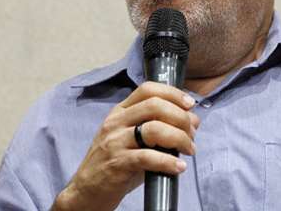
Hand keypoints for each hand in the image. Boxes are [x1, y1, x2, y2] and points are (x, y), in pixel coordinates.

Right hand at [52, 82, 199, 210]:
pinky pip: (148, 157)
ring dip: (179, 138)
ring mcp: (115, 142)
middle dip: (181, 117)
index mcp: (120, 111)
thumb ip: (160, 126)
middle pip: (155, 105)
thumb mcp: (134, 138)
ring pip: (155, 129)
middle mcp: (116, 122)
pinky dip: (168, 162)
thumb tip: (193, 120)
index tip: (190, 104)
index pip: (148, 89)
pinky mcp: (117, 163)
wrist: (86, 191)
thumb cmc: (116, 162)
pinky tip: (178, 167)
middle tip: (192, 132)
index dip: (173, 93)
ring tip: (189, 150)